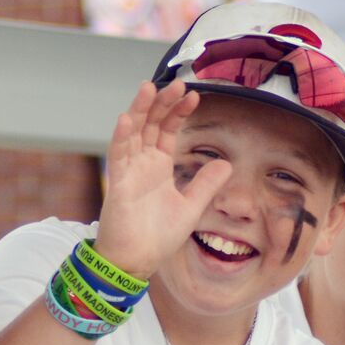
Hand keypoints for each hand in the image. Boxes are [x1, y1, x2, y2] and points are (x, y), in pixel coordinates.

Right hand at [93, 80, 231, 278]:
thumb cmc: (158, 237)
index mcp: (158, 167)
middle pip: (150, 125)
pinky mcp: (118, 183)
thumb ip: (206, 185)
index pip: (167, 131)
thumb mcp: (191, 207)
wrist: (137, 261)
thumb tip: (226, 163)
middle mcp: (142, 164)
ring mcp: (129, 171)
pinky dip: (122, 136)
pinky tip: (128, 117)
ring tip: (150, 88)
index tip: (193, 96)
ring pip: (133, 132)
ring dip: (140, 110)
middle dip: (162, 104)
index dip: (178, 113)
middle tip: (176, 84)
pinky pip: (118, 155)